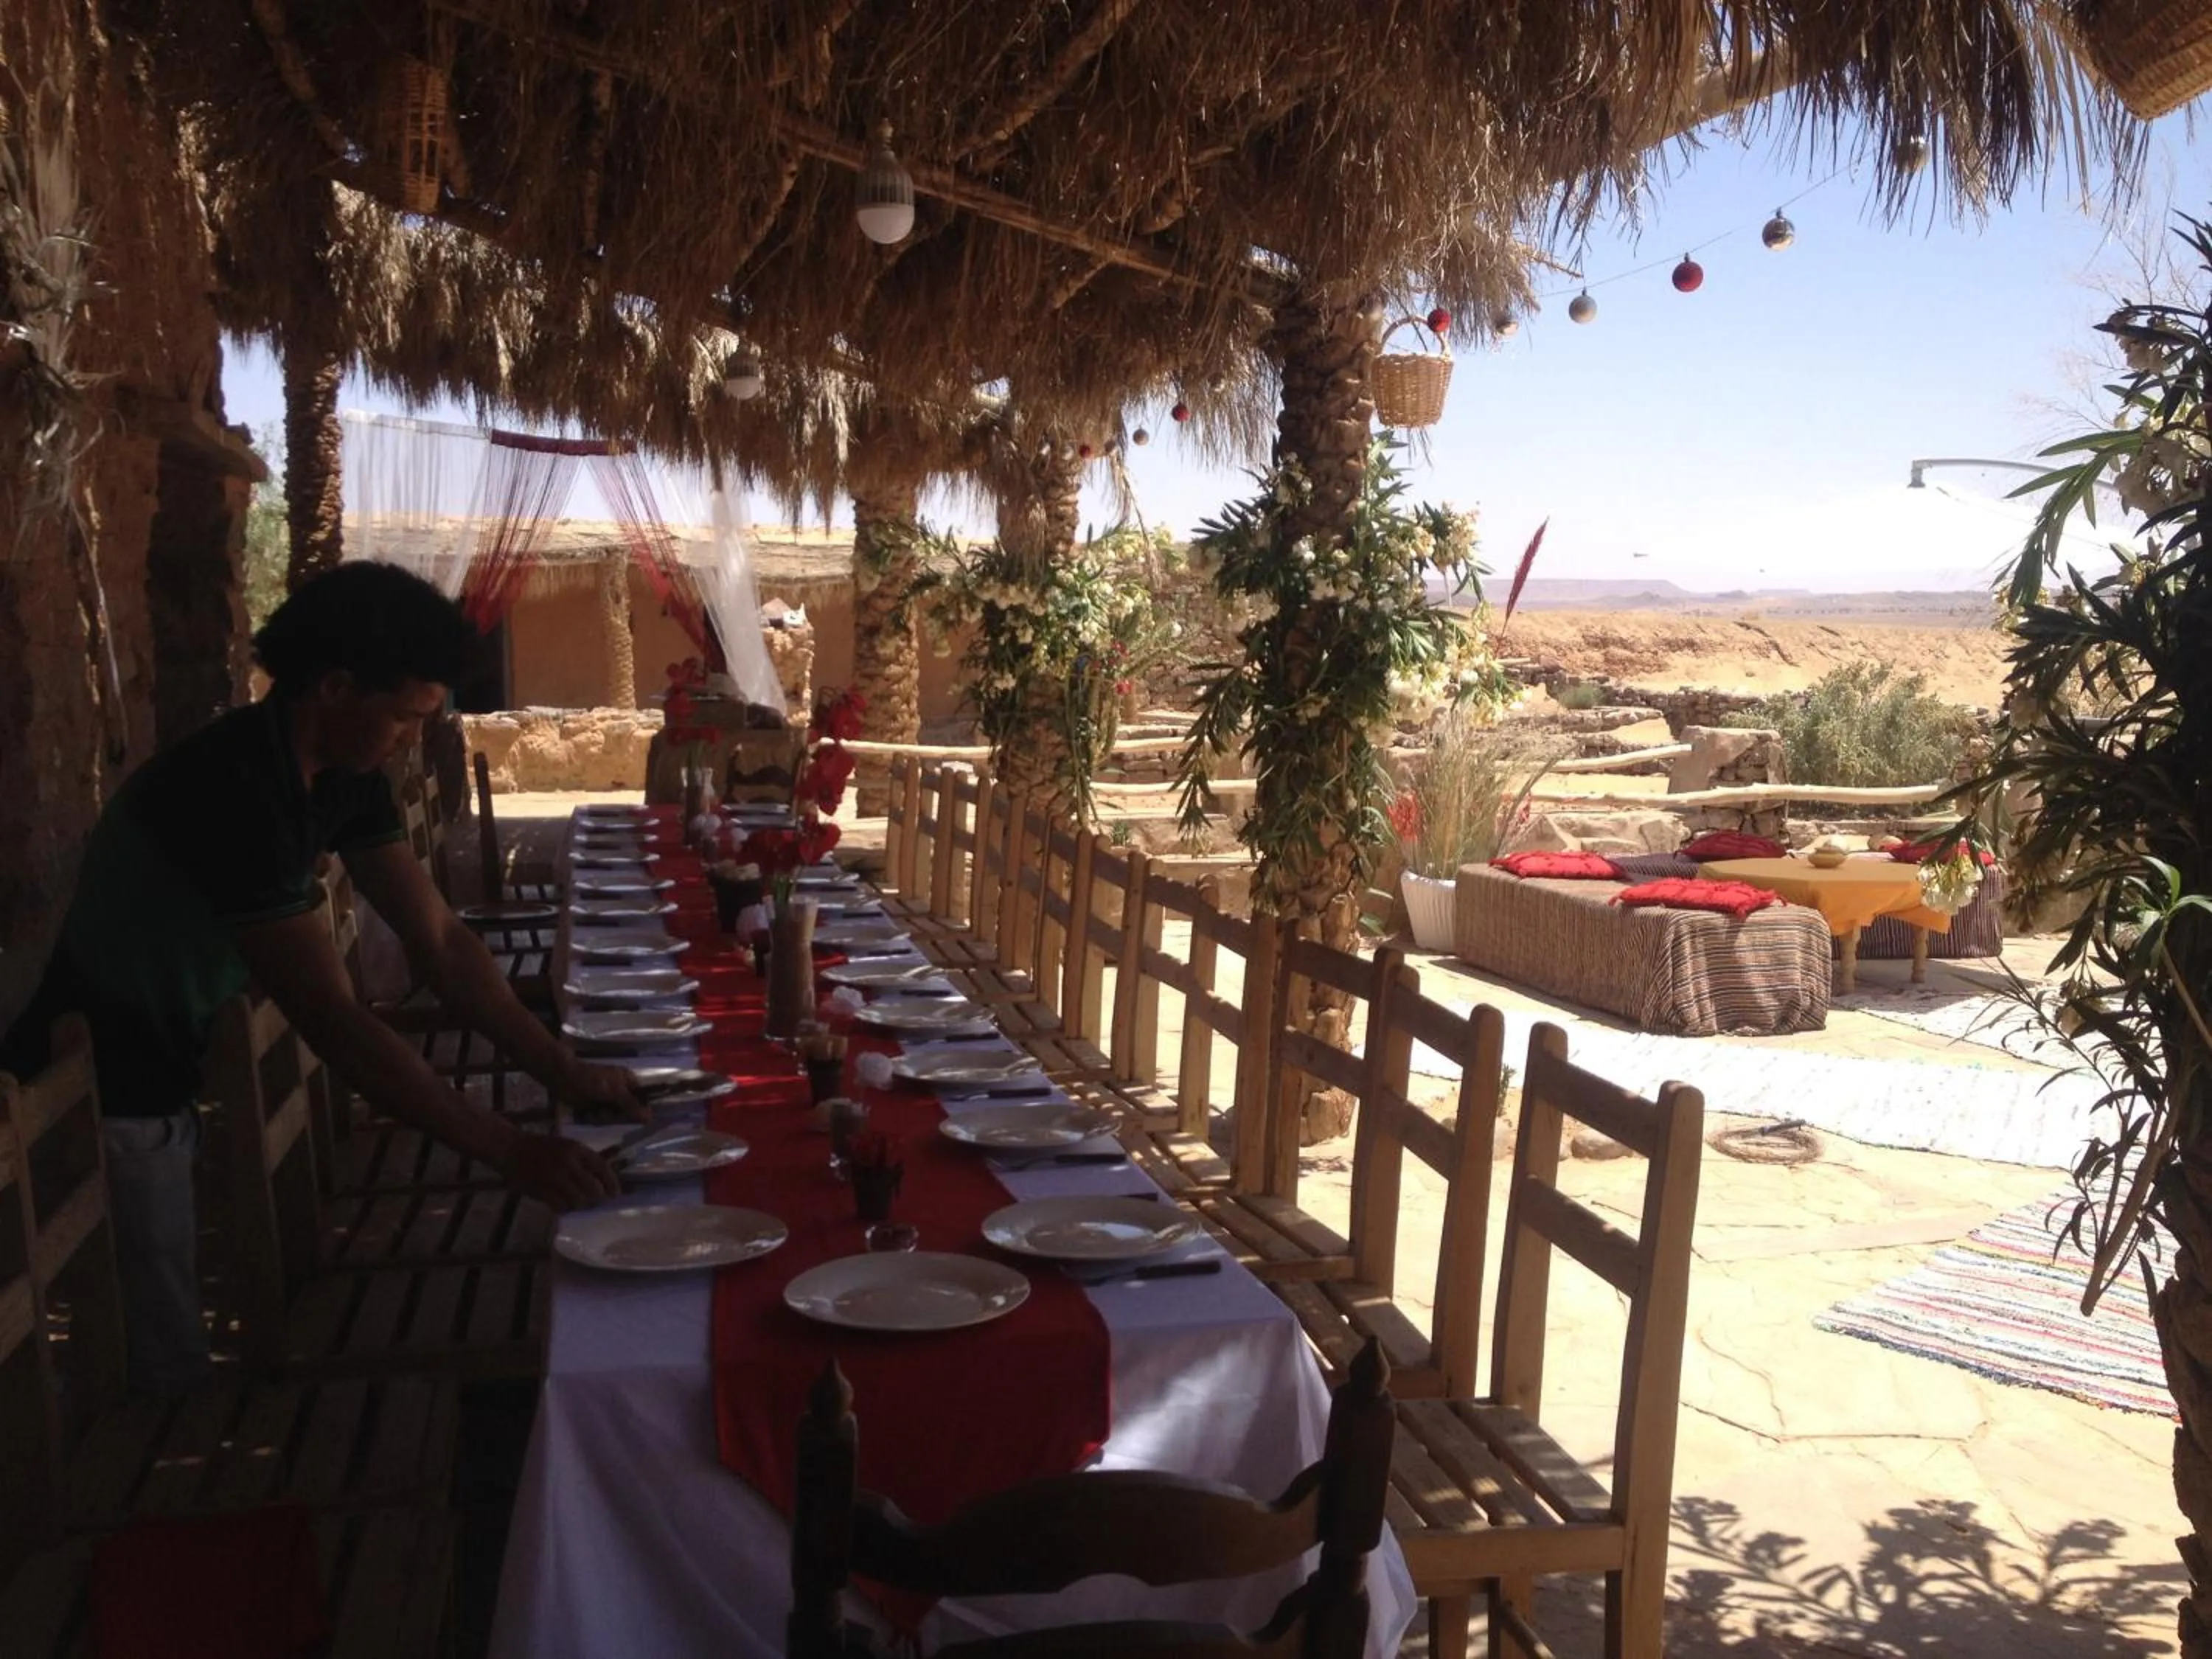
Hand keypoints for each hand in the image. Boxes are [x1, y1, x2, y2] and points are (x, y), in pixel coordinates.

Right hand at [500, 1133, 621, 1210]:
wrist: (511, 1148)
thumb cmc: (543, 1149)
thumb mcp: (567, 1147)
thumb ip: (584, 1162)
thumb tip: (605, 1182)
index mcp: (576, 1149)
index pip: (601, 1166)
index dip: (611, 1182)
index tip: (616, 1194)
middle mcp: (566, 1161)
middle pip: (592, 1188)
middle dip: (597, 1198)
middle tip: (597, 1202)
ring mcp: (551, 1175)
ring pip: (576, 1199)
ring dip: (579, 1205)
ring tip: (577, 1204)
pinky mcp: (538, 1188)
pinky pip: (558, 1205)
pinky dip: (563, 1208)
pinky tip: (562, 1206)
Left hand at [559, 1057, 648, 1122]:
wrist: (565, 1079)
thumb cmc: (593, 1080)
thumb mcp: (615, 1091)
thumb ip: (632, 1105)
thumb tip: (650, 1117)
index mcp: (628, 1081)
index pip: (642, 1098)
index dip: (640, 1109)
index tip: (637, 1120)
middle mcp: (620, 1089)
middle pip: (628, 1110)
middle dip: (618, 1114)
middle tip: (609, 1112)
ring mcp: (606, 1098)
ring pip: (614, 1115)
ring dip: (605, 1116)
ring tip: (596, 1112)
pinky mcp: (595, 1105)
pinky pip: (602, 1117)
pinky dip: (595, 1117)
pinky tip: (589, 1113)